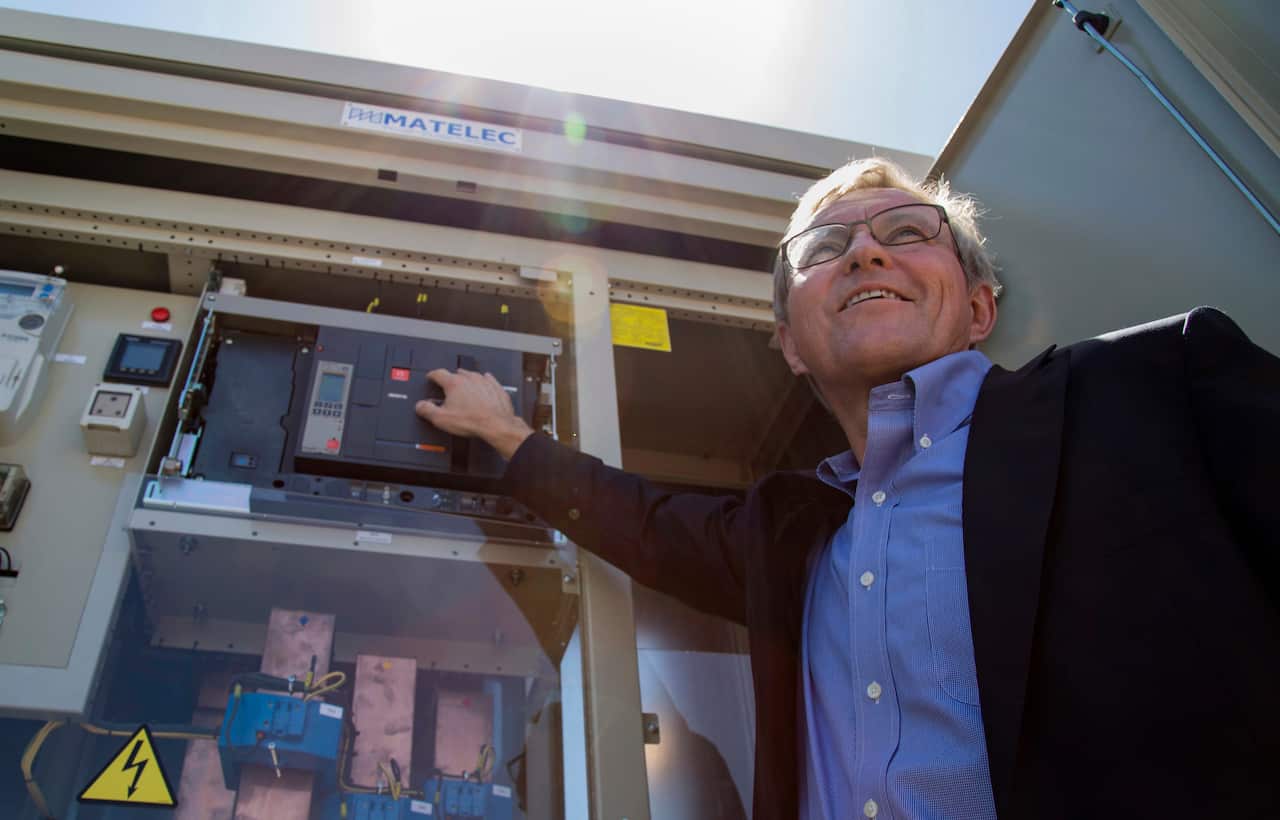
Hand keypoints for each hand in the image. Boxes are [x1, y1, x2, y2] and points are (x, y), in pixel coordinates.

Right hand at [415, 368, 533, 458]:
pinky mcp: (496, 388)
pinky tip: (483, 388)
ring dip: (467, 381)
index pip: (438, 373)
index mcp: (454, 383)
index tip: (431, 377)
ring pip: (472, 376)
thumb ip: (427, 410)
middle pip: (456, 374)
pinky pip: (488, 380)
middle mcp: (470, 379)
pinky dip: (483, 383)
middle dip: (451, 379)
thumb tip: (420, 406)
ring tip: (464, 391)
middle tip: (448, 388)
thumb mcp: (441, 419)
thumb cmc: (472, 421)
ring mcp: (484, 382)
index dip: (432, 375)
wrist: (496, 425)